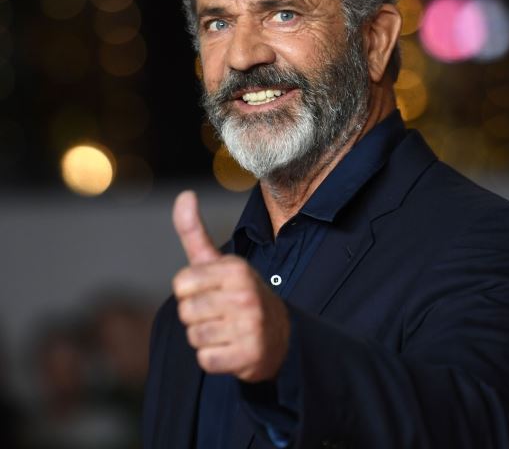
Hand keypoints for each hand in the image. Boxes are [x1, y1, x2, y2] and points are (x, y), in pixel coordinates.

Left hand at [172, 190, 290, 381]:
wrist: (281, 335)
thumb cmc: (241, 295)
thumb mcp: (221, 262)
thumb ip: (195, 231)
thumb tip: (184, 195)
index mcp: (236, 268)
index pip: (181, 284)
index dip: (190, 291)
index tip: (212, 291)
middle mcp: (245, 294)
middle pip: (185, 312)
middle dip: (197, 316)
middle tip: (221, 313)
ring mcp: (250, 325)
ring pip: (195, 337)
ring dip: (206, 338)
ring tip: (228, 330)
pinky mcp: (249, 355)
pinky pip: (206, 360)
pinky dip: (215, 358)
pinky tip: (232, 348)